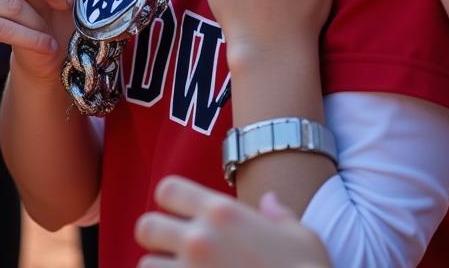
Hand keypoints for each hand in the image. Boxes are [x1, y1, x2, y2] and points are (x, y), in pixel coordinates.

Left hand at [135, 176, 330, 267]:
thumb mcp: (303, 238)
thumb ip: (281, 216)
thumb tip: (270, 201)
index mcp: (222, 211)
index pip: (168, 189)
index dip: (171, 201)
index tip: (181, 214)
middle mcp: (199, 238)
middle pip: (146, 226)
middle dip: (155, 238)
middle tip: (173, 251)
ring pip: (145, 266)